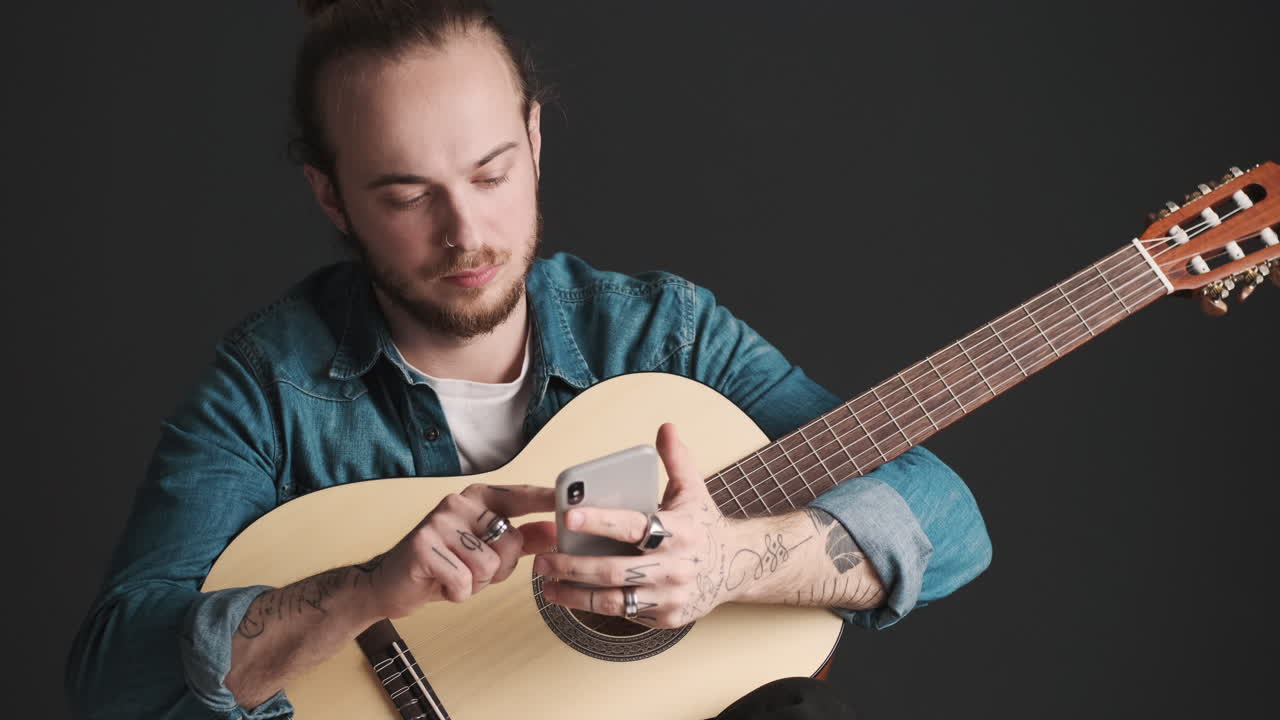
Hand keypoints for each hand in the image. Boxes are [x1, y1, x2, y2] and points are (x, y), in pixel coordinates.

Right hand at [369, 482, 554, 617]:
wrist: (389, 583)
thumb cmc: (440, 564)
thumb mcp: (486, 551)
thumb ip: (522, 540)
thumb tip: (554, 530)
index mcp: (476, 499)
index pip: (518, 496)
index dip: (544, 499)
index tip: (568, 499)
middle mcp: (458, 503)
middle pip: (510, 543)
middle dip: (497, 569)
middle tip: (469, 570)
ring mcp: (439, 521)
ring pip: (488, 566)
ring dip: (474, 584)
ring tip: (452, 575)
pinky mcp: (424, 544)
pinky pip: (464, 581)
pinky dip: (456, 593)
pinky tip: (439, 584)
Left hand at [534, 423, 741, 628]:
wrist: (736, 567)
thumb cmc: (704, 527)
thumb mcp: (694, 491)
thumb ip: (676, 460)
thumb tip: (665, 428)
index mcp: (680, 531)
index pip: (634, 526)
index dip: (599, 521)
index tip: (568, 516)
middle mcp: (675, 567)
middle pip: (614, 570)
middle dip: (573, 566)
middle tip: (543, 560)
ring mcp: (671, 596)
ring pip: (614, 601)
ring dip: (576, 594)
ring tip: (548, 584)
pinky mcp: (666, 617)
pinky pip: (624, 613)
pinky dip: (595, 606)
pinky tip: (573, 595)